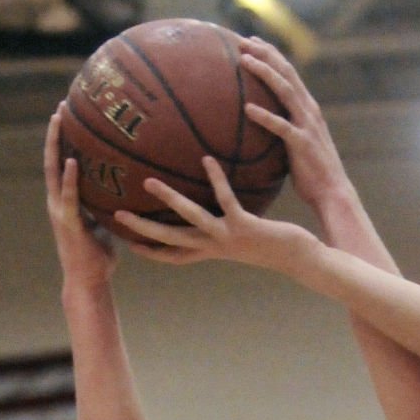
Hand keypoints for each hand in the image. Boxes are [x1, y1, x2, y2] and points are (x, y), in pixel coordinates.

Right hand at [44, 107, 116, 289]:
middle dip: (56, 132)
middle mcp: (58, 201)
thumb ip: (111, 208)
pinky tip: (72, 159)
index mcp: (66, 201)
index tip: (69, 117)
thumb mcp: (107, 227)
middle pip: (52, 159)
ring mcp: (60, 210)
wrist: (88, 282)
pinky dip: (70, 177)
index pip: (62, 164)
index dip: (64, 140)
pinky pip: (69, 196)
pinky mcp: (67, 222)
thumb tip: (132, 194)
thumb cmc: (100, 258)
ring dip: (55, 144)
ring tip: (59, 120)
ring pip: (53, 170)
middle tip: (61, 106)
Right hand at [114, 157, 309, 271]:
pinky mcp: (247, 228)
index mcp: (213, 251)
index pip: (174, 254)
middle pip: (172, 241)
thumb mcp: (245, 232)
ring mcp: (230, 239)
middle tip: (117, 213)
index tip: (125, 239)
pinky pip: (226, 201)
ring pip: (192, 221)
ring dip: (170, 203)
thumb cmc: (275, 244)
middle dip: (144, 230)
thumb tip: (215, 200)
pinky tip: (206, 159)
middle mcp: (216, 248)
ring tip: (148, 182)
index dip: (150, 249)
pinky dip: (216, 181)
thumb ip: (227, 219)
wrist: (303, 260)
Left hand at [239, 36, 344, 217]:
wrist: (333, 194)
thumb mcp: (298, 144)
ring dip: (264, 72)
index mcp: (308, 108)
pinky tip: (248, 109)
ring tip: (244, 61)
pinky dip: (265, 116)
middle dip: (265, 53)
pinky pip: (281, 126)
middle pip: (286, 72)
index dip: (271, 54)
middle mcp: (309, 110)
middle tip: (242, 41)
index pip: (289, 72)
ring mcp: (307, 126)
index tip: (252, 42)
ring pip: (284, 90)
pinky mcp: (302, 144)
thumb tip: (262, 128)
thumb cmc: (312, 174)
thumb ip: (285, 129)